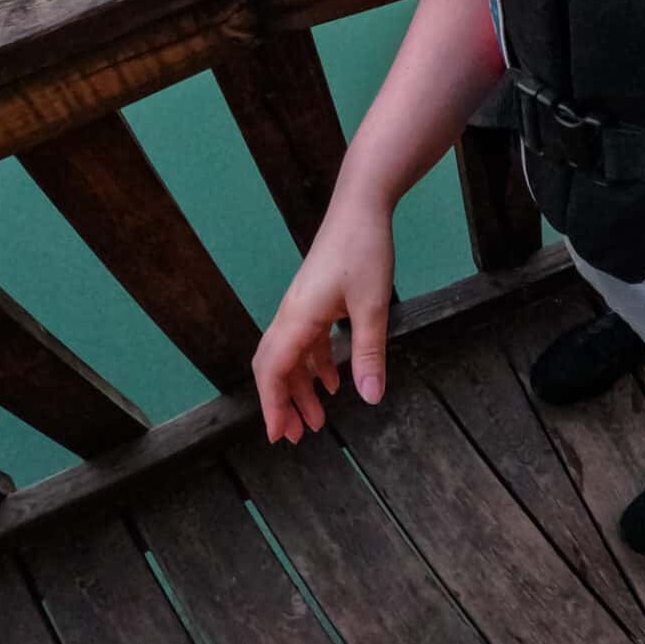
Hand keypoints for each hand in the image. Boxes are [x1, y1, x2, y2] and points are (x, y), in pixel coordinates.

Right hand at [251, 188, 393, 443]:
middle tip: (296, 437)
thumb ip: (369, 352)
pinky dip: (316, 364)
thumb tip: (371, 397)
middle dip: (282, 403)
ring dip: (301, 387)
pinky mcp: (315, 298)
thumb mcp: (372, 305)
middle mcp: (292, 314)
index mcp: (297, 318)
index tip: (278, 437)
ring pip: (291, 355)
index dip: (272, 406)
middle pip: (275, 367)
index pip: (273, 371)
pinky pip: (307, 340)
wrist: (360, 205)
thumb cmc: (363, 250)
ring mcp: (302, 305)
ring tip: (319, 419)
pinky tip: (335, 381)